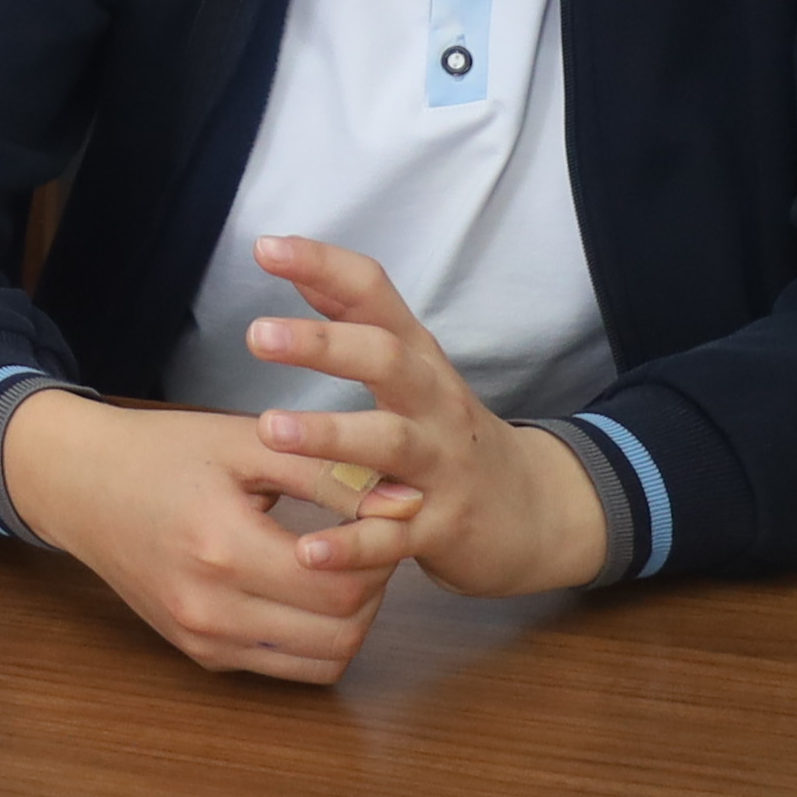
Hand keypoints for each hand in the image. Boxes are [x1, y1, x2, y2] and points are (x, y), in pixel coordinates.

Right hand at [0, 390, 424, 686]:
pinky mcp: (201, 655)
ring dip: (351, 620)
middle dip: (373, 588)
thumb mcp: (246, 442)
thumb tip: (406, 502)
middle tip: (369, 542)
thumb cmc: (163, 452)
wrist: (81, 487)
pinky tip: (306, 588)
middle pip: (341, 632)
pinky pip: (286, 666)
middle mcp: (211, 609)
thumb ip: (329, 472)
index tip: (379, 516)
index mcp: (223, 547)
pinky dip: (315, 637)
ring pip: (322, 663)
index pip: (340, 583)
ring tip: (340, 565)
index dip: (379, 555)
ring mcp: (204, 640)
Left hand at [225, 233, 609, 597]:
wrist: (537, 513)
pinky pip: (394, 537)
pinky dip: (353, 544)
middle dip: (324, 344)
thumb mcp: (413, 367)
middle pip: (387, 360)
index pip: (376, 296)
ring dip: (330, 434)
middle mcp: (435, 404)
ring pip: (390, 443)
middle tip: (258, 335)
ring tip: (272, 429)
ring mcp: (443, 466)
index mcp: (420, 359)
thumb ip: (350, 313)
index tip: (265, 246)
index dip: (324, 265)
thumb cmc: (449, 432)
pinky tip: (308, 549)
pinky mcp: (444, 528)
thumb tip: (285, 252)